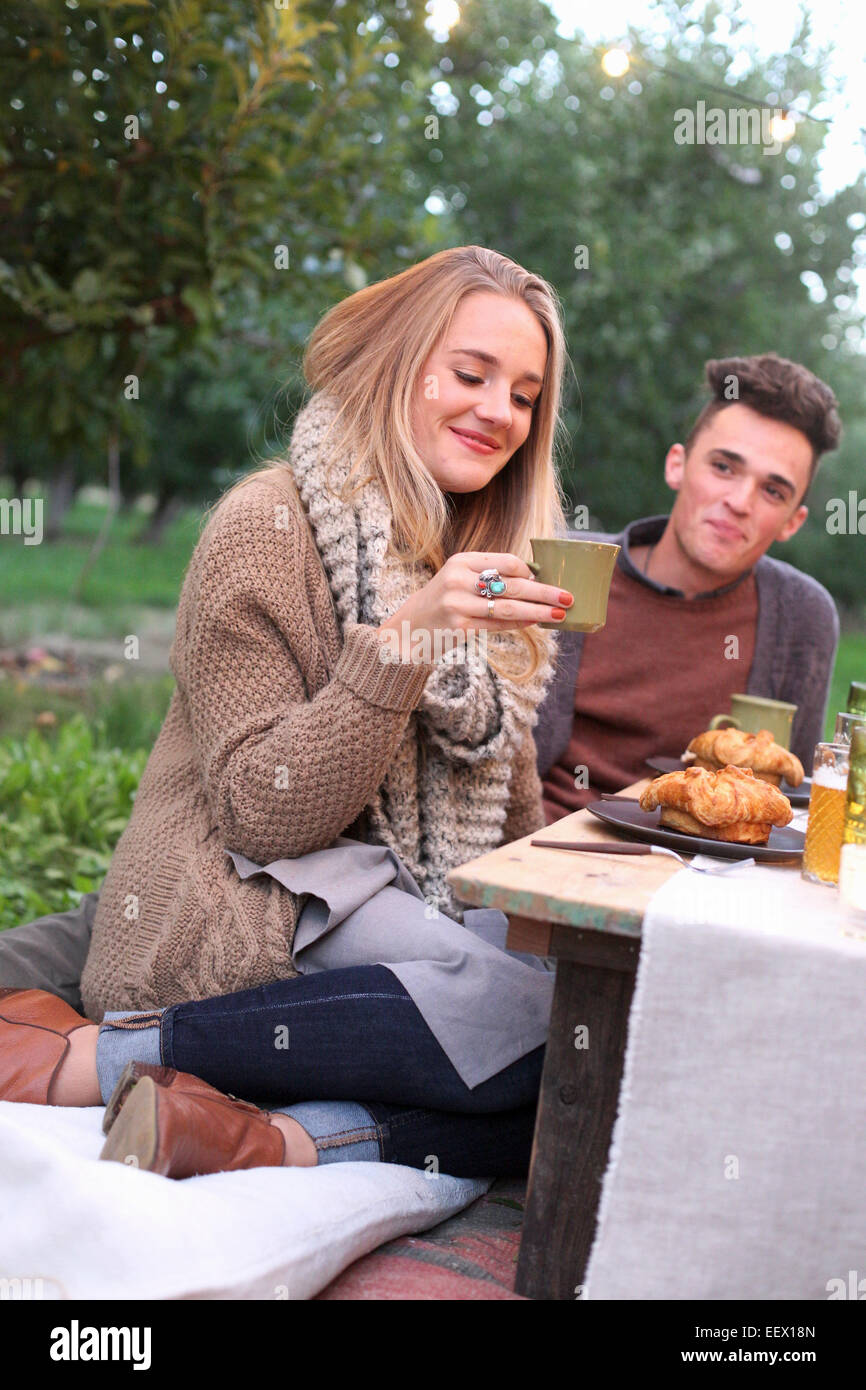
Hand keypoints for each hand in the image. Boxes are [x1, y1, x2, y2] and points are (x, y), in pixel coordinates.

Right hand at [377, 551, 573, 656]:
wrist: (410, 628)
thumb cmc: (443, 601)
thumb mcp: (459, 579)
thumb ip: (489, 576)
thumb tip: (534, 580)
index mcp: (461, 561)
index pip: (506, 561)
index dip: (530, 571)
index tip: (546, 579)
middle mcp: (458, 579)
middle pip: (512, 585)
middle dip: (544, 592)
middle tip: (567, 597)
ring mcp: (457, 604)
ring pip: (508, 607)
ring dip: (538, 611)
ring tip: (560, 614)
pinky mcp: (459, 626)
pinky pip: (497, 625)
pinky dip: (519, 623)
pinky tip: (534, 623)